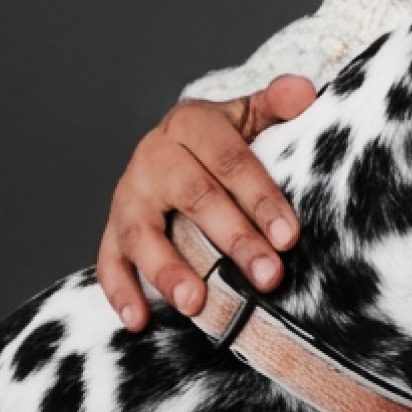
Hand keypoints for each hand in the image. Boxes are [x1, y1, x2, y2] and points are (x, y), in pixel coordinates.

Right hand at [97, 74, 316, 330]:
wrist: (179, 145)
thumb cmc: (226, 140)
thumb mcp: (249, 116)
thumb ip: (274, 105)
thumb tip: (303, 91)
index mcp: (191, 126)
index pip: (230, 163)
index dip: (260, 200)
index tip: (290, 237)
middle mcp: (154, 158)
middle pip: (195, 199)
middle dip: (233, 241)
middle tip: (268, 278)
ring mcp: (129, 195)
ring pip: (143, 233)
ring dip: (168, 270)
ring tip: (196, 304)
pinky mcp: (113, 228)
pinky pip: (109, 260)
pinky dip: (120, 291)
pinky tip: (138, 320)